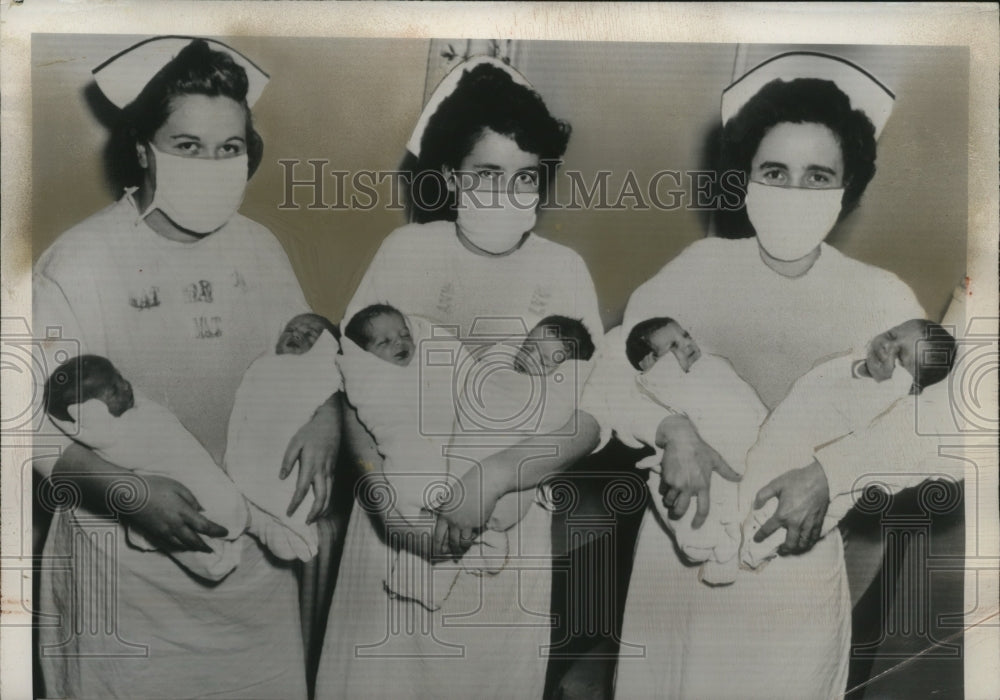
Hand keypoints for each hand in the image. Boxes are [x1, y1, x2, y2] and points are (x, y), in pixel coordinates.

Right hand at [122, 474, 227, 551]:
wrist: (129, 495)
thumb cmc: (155, 486)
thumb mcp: (178, 487)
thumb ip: (192, 500)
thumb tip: (201, 511)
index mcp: (183, 512)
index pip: (205, 526)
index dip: (217, 531)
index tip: (225, 532)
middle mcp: (175, 525)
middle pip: (194, 540)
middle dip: (205, 546)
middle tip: (213, 549)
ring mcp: (164, 531)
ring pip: (182, 544)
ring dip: (193, 547)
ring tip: (200, 548)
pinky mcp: (154, 533)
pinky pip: (170, 543)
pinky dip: (179, 545)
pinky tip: (182, 544)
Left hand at [281, 396, 341, 522]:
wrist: (330, 422)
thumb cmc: (310, 432)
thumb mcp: (295, 442)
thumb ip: (288, 460)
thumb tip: (282, 477)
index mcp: (311, 465)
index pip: (302, 489)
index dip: (295, 503)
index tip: (289, 513)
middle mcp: (322, 470)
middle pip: (321, 497)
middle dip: (314, 512)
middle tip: (306, 523)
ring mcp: (330, 470)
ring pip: (329, 495)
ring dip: (322, 509)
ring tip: (314, 519)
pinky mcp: (333, 469)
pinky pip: (332, 489)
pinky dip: (328, 501)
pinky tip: (322, 506)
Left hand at [433, 461, 504, 556]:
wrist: (485, 482)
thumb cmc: (470, 485)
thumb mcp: (453, 494)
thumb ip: (446, 504)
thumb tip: (439, 509)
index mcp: (444, 511)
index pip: (437, 533)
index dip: (437, 544)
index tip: (438, 551)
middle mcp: (451, 519)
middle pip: (448, 540)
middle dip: (448, 551)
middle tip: (450, 557)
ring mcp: (462, 522)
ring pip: (459, 542)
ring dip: (460, 549)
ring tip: (461, 553)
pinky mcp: (474, 524)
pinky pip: (470, 538)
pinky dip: (470, 541)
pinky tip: (471, 541)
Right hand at [656, 415, 740, 528]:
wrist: (681, 439)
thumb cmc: (699, 448)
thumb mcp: (716, 459)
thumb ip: (727, 471)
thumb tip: (740, 478)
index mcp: (703, 485)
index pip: (703, 508)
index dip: (699, 520)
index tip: (695, 526)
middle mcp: (689, 487)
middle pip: (681, 509)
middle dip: (677, 514)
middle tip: (676, 513)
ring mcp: (677, 484)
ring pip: (669, 501)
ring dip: (669, 501)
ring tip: (670, 497)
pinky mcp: (666, 478)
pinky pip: (663, 490)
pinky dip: (664, 490)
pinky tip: (667, 483)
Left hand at [753, 459, 829, 554]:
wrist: (821, 479)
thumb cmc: (798, 480)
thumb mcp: (776, 484)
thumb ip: (762, 495)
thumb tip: (756, 506)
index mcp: (783, 514)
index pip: (768, 529)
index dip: (761, 536)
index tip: (757, 540)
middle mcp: (796, 523)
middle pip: (789, 544)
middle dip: (783, 549)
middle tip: (779, 550)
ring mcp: (808, 524)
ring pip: (803, 544)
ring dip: (796, 548)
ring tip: (792, 547)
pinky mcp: (818, 522)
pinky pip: (813, 538)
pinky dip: (808, 543)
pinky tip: (805, 541)